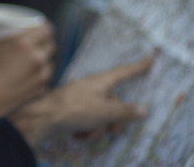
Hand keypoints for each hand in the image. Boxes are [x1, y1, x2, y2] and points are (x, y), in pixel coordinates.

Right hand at [0, 20, 55, 118]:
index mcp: (24, 45)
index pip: (46, 29)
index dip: (42, 25)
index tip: (35, 25)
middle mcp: (37, 60)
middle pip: (51, 44)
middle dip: (44, 40)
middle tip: (32, 39)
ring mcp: (41, 77)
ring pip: (50, 61)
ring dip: (43, 56)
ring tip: (33, 55)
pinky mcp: (40, 91)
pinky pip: (45, 76)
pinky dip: (40, 72)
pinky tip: (30, 72)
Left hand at [9, 56, 152, 146]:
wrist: (42, 117)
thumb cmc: (74, 110)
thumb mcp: (104, 113)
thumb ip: (125, 112)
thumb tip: (144, 109)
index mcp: (101, 81)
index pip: (125, 72)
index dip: (139, 67)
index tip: (151, 58)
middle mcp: (93, 86)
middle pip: (114, 102)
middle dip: (114, 120)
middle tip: (111, 130)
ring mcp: (82, 97)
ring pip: (101, 114)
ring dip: (98, 128)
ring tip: (87, 134)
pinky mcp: (73, 108)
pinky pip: (88, 119)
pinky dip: (86, 129)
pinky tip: (78, 135)